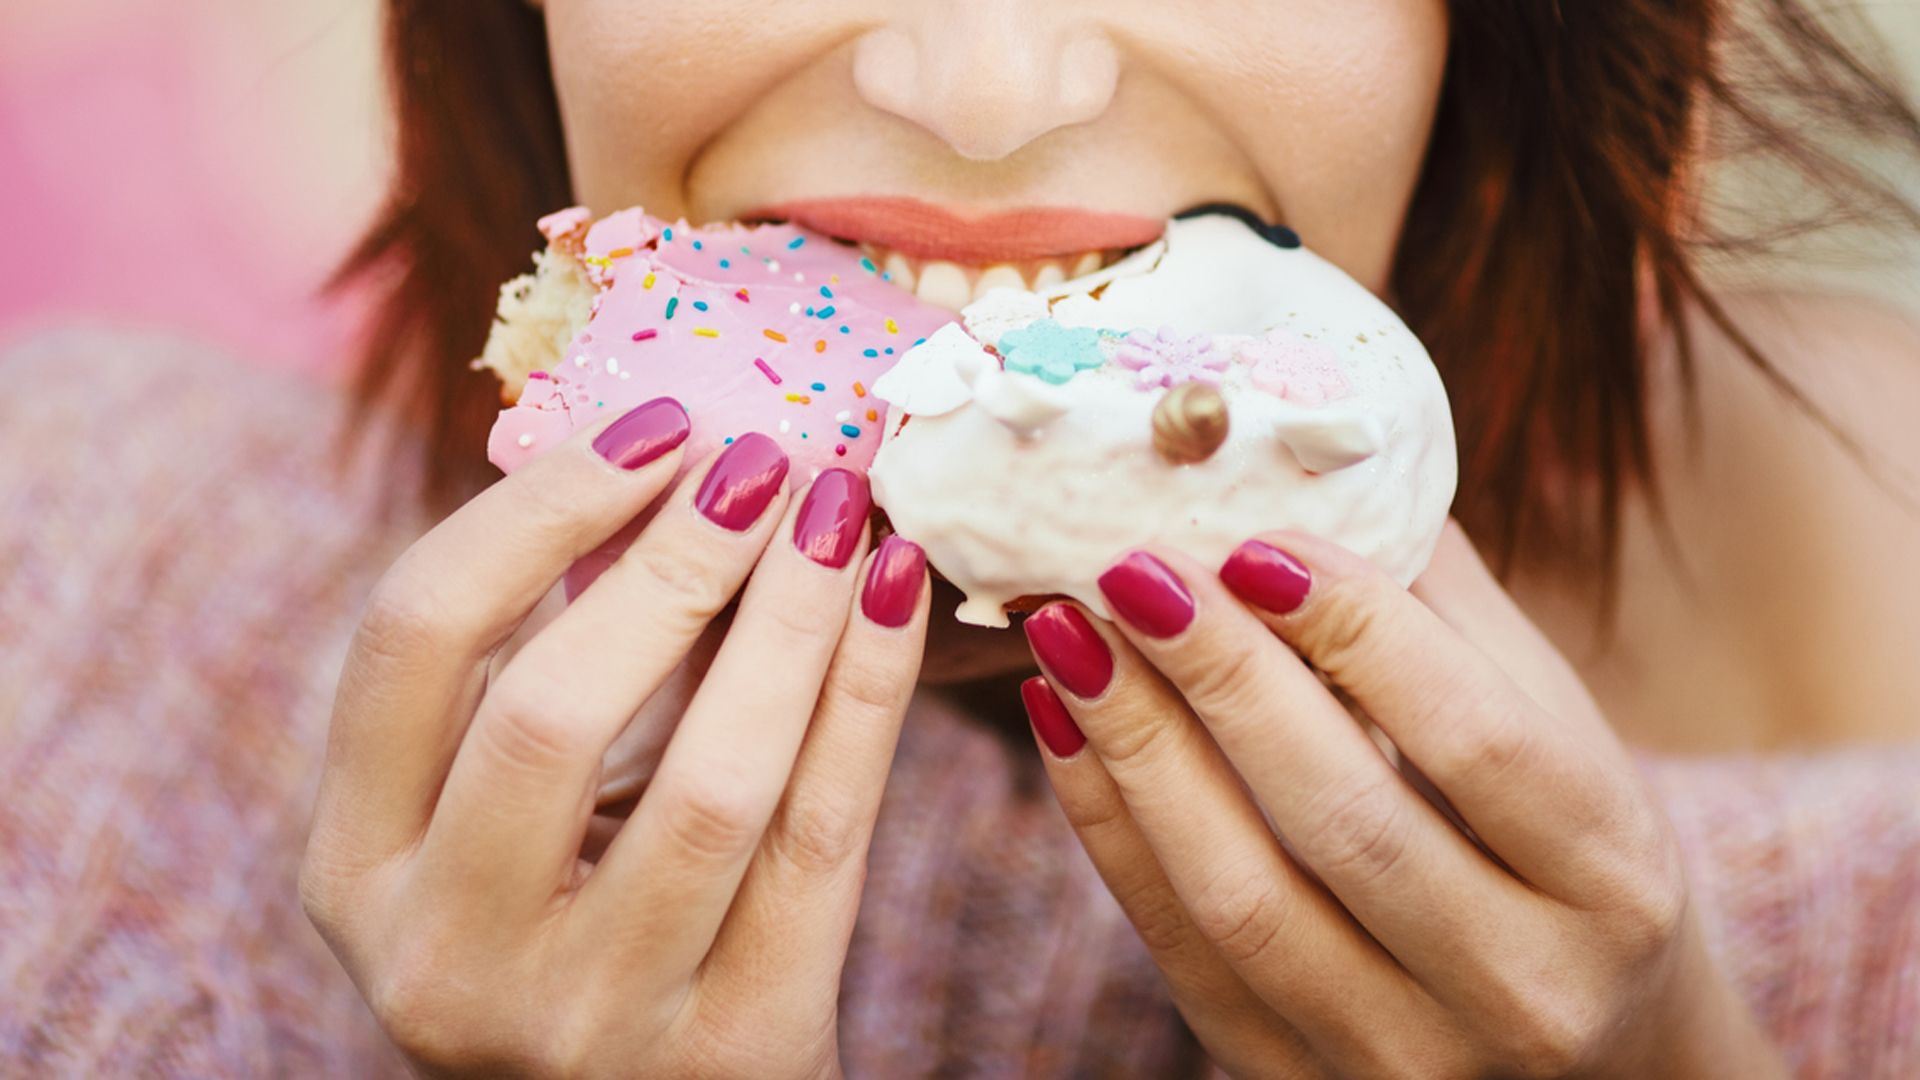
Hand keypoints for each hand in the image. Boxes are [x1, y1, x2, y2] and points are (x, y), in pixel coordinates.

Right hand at [301, 399, 930, 1077]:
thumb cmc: (579, 924)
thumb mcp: (507, 822)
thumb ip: (545, 673)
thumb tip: (670, 463)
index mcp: (358, 868)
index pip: (413, 638)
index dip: (535, 508)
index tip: (656, 428)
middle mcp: (443, 956)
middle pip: (551, 708)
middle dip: (674, 560)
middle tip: (765, 462)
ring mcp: (588, 1018)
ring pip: (713, 780)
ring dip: (792, 616)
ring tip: (841, 514)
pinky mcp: (732, 1049)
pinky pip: (823, 838)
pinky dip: (870, 696)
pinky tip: (897, 595)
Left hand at [1020, 523, 1780, 1077]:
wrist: (1589, 1059)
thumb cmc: (1560, 854)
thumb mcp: (1557, 731)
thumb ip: (1449, 614)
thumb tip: (1318, 466)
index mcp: (1612, 879)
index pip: (1476, 741)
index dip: (1356, 631)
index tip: (1252, 540)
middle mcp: (1527, 989)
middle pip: (1346, 820)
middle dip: (1222, 679)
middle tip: (1129, 567)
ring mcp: (1410, 1057)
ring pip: (1246, 899)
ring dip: (1140, 751)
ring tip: (1071, 633)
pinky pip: (1182, 954)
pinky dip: (1109, 833)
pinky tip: (1065, 727)